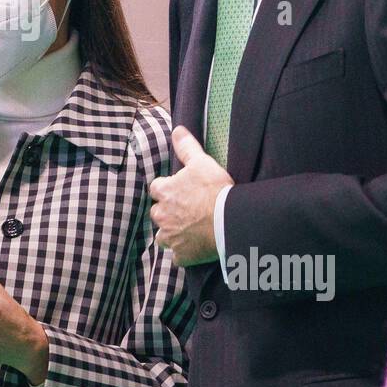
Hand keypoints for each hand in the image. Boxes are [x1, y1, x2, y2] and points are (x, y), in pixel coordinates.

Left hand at [148, 126, 233, 266]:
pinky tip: (195, 248)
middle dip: (168, 213)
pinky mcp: (182, 256)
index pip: (156, 188)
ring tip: (190, 230)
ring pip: (164, 237)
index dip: (168, 189)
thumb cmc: (215, 190)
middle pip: (158, 214)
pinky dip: (184, 254)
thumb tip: (177, 130)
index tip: (180, 190)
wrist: (229, 221)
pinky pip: (178, 257)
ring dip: (173, 234)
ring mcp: (171, 238)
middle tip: (188, 211)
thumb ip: (186, 147)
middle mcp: (162, 216)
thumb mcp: (201, 162)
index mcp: (164, 192)